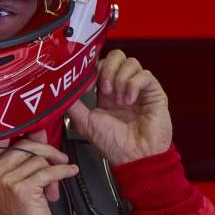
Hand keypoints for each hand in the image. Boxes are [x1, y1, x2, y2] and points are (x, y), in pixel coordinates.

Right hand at [0, 129, 78, 214]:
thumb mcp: (16, 183)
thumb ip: (25, 157)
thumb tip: (39, 131)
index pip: (2, 140)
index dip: (23, 136)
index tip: (38, 138)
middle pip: (24, 145)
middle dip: (46, 151)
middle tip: (58, 159)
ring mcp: (6, 180)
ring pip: (38, 159)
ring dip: (53, 168)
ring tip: (55, 182)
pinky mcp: (23, 188)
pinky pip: (49, 171)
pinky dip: (63, 171)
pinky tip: (70, 172)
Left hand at [66, 49, 172, 165]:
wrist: (134, 157)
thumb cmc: (114, 145)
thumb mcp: (85, 122)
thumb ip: (73, 105)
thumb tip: (60, 92)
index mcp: (105, 94)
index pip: (100, 65)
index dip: (92, 70)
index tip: (86, 84)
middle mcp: (122, 88)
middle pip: (116, 56)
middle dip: (106, 69)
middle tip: (103, 89)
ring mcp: (138, 89)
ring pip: (130, 62)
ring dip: (120, 79)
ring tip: (119, 100)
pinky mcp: (154, 93)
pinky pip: (145, 75)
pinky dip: (133, 85)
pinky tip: (129, 100)